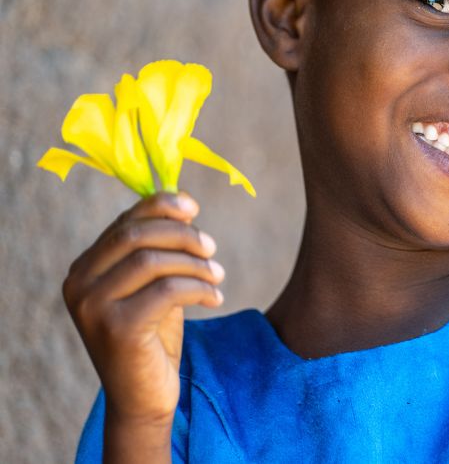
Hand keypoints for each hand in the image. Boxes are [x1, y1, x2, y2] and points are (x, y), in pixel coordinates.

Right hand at [62, 192, 224, 427]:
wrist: (143, 397)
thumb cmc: (152, 337)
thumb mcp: (153, 286)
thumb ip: (158, 250)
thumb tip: (184, 203)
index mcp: (83, 269)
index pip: (124, 222)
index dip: (161, 206)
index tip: (193, 207)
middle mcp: (78, 285)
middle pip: (136, 235)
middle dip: (183, 235)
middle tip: (212, 249)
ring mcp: (92, 307)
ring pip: (153, 260)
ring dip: (195, 264)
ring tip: (218, 277)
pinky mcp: (117, 329)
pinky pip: (168, 290)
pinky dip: (199, 288)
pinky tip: (214, 298)